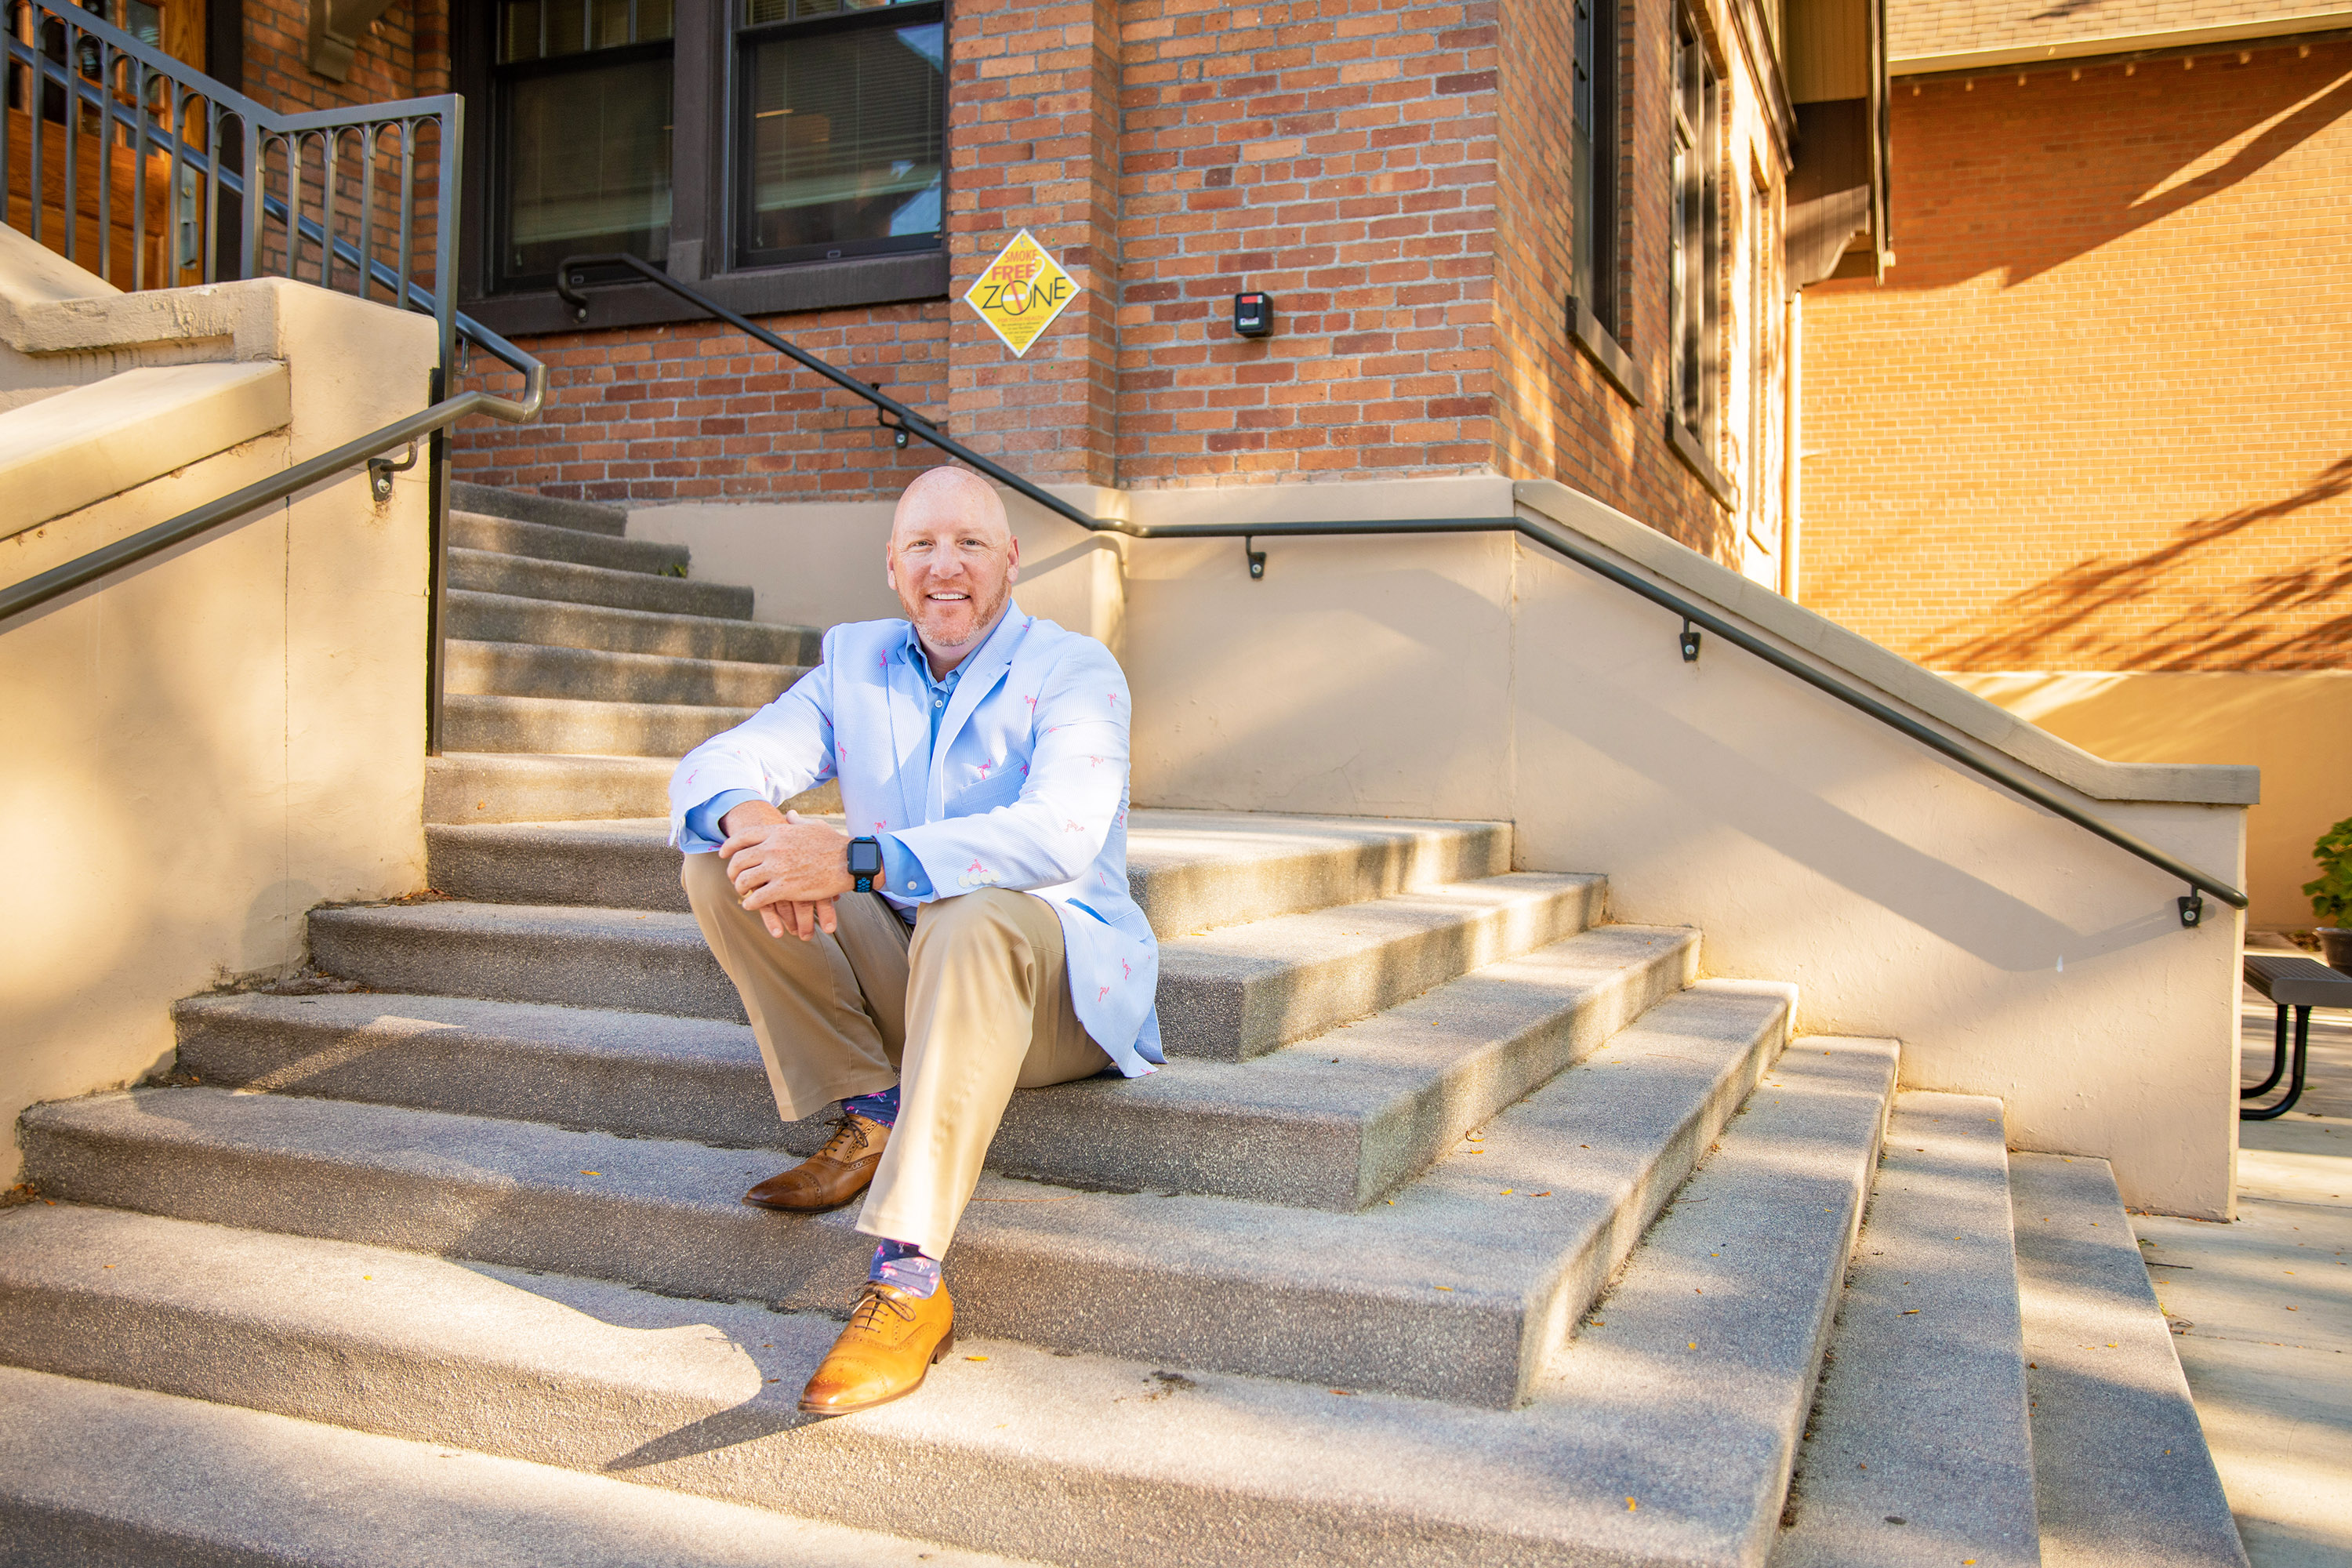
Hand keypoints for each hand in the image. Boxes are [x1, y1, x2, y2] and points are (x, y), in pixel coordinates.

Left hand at [720, 804, 852, 940]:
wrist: (849, 861)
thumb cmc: (833, 843)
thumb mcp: (812, 826)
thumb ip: (796, 821)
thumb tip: (790, 815)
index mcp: (777, 832)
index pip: (742, 837)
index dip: (729, 846)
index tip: (723, 854)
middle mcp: (773, 849)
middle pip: (738, 861)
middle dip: (732, 872)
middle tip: (734, 879)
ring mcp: (777, 869)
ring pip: (744, 881)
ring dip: (740, 889)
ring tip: (743, 893)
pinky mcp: (784, 888)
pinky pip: (757, 898)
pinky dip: (750, 903)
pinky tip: (752, 905)